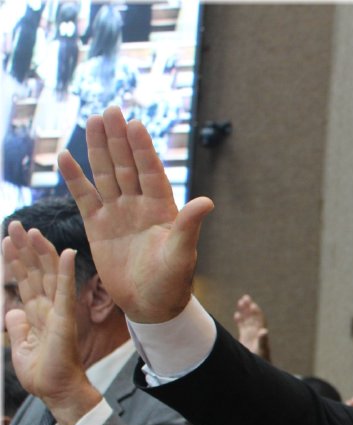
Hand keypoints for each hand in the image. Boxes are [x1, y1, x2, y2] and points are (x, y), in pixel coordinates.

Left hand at [2, 223, 101, 424]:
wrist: (56, 391)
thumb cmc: (42, 374)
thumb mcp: (19, 348)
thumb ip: (16, 327)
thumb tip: (11, 311)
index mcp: (37, 314)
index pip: (25, 281)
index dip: (15, 261)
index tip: (7, 240)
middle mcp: (48, 308)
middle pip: (36, 272)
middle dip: (25, 248)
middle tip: (15, 225)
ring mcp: (58, 311)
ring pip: (49, 275)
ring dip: (41, 252)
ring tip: (32, 231)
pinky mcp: (65, 318)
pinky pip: (66, 291)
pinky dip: (67, 272)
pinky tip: (67, 253)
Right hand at [57, 106, 213, 324]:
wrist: (151, 304)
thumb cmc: (172, 282)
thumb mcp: (182, 254)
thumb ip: (188, 226)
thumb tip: (207, 202)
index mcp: (162, 208)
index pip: (150, 172)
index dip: (143, 149)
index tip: (135, 124)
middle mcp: (139, 205)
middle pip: (126, 165)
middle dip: (118, 139)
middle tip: (110, 110)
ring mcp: (117, 213)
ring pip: (106, 174)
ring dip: (98, 149)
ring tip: (92, 121)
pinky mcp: (98, 226)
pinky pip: (84, 197)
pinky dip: (74, 179)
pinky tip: (65, 157)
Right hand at [233, 294, 270, 360]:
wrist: (256, 371)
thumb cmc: (260, 362)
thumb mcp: (261, 351)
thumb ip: (262, 341)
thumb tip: (264, 330)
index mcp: (260, 334)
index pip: (259, 320)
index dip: (256, 312)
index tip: (251, 304)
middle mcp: (256, 333)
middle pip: (253, 318)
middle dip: (249, 308)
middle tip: (245, 297)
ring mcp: (250, 336)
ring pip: (247, 321)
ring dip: (245, 312)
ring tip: (241, 301)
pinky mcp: (245, 340)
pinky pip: (242, 328)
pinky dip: (240, 321)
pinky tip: (237, 314)